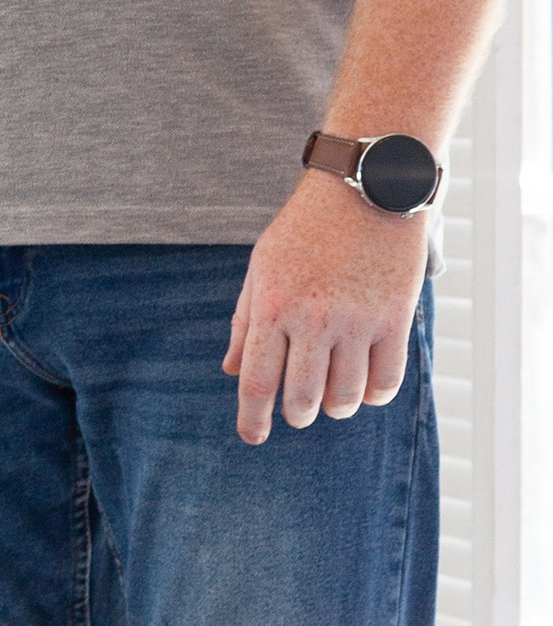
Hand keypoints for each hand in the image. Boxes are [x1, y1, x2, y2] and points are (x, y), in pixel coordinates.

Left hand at [224, 176, 428, 442]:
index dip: (253, 419)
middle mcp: (313, 319)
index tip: (253, 437)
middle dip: (296, 416)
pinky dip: (374, 396)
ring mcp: (356, 321)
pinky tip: (366, 390)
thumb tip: (230, 371)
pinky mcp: (395, 319)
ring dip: (336, 409)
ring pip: (346, 398)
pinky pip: (386, 382)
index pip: (257, 382)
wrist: (365, 187)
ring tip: (332, 401)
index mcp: (272, 306)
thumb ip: (244, 321)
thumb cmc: (305, 229)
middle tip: (297, 413)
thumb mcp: (262, 267)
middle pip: (302, 399)